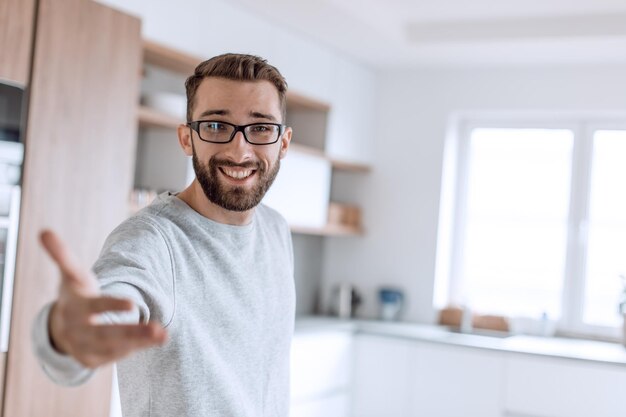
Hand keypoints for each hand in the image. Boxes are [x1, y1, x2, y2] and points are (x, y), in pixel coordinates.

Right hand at [40, 229, 166, 367]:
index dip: (112, 305)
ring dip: (140, 342)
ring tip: (164, 335)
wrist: (61, 327)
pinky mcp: (90, 361)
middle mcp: (77, 331)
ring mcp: (82, 348)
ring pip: (115, 347)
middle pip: (107, 334)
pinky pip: (115, 356)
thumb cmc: (75, 294)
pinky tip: (151, 341)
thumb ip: (62, 255)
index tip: (133, 303)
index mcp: (75, 307)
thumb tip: (44, 231)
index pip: (94, 307)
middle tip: (161, 330)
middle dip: (134, 332)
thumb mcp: (71, 275)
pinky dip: (132, 349)